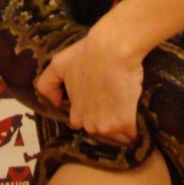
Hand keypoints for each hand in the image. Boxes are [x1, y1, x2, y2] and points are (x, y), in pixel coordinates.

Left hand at [36, 25, 143, 145]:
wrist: (112, 49)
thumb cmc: (86, 54)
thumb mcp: (59, 65)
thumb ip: (47, 84)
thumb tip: (54, 103)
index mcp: (75, 114)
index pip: (82, 124)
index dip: (91, 113)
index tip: (99, 102)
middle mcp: (89, 124)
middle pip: (100, 131)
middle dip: (106, 121)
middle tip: (114, 102)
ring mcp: (106, 125)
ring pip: (116, 135)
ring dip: (121, 126)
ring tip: (126, 108)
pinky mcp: (124, 122)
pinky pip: (131, 134)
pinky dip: (134, 128)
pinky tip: (136, 117)